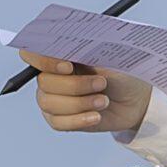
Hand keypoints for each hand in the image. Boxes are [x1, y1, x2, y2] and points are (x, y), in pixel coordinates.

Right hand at [20, 50, 152, 136]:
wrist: (135, 98)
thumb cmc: (121, 72)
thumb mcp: (107, 54)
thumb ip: (86, 49)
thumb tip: (69, 44)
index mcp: (59, 53)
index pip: (31, 53)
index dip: (44, 61)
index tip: (68, 66)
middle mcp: (52, 75)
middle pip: (44, 82)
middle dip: (75, 86)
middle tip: (101, 84)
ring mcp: (54, 98)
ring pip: (50, 104)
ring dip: (79, 104)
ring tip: (103, 101)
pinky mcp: (60, 118)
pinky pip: (58, 122)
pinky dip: (79, 120)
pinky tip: (95, 116)